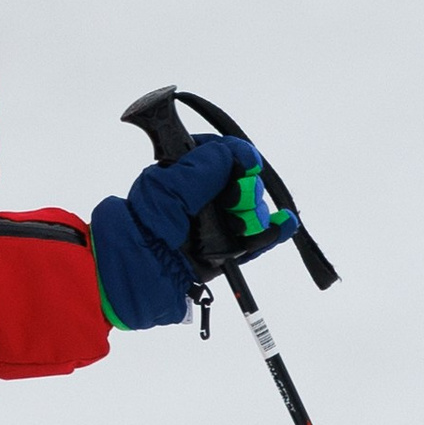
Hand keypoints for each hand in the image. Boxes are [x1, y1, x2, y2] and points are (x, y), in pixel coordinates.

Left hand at [90, 135, 290, 330]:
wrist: (138, 271)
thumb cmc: (146, 225)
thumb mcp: (168, 188)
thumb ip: (202, 169)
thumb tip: (235, 154)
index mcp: (184, 173)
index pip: (220, 153)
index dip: (237, 156)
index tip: (246, 164)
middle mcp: (202, 195)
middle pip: (241, 182)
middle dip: (245, 190)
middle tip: (235, 203)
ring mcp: (215, 223)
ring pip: (250, 209)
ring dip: (254, 213)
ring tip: (244, 223)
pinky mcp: (225, 250)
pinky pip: (255, 239)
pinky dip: (271, 232)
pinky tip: (285, 224)